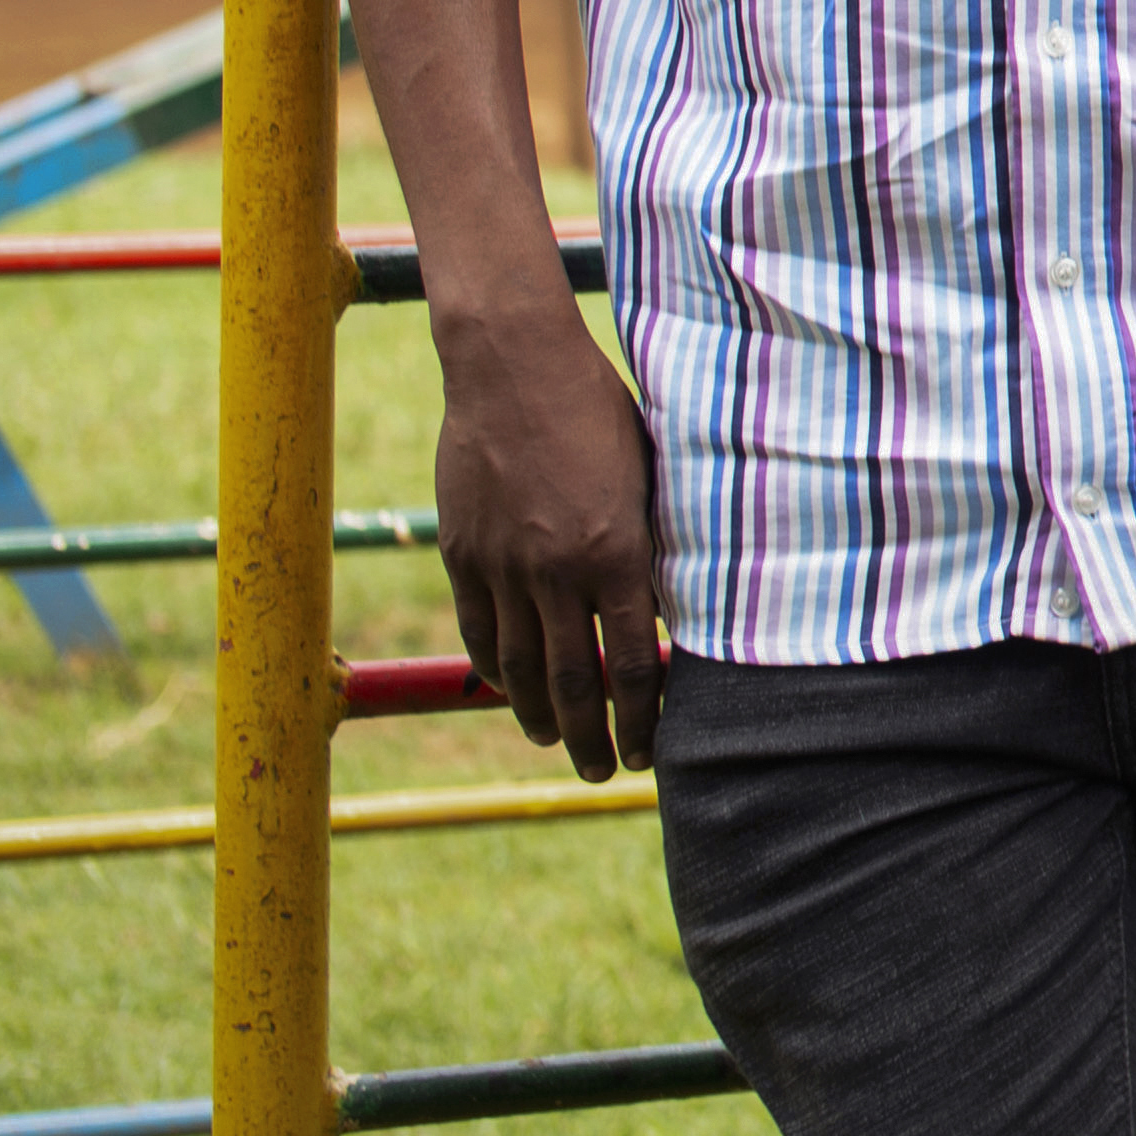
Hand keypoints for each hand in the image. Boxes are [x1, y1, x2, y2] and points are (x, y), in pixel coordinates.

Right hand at [431, 303, 664, 778]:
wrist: (514, 364)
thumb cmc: (602, 410)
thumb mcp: (651, 475)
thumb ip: (657, 546)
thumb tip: (672, 612)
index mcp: (618, 552)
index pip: (635, 663)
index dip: (642, 717)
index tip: (648, 751)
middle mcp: (558, 569)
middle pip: (572, 681)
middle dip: (592, 737)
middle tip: (603, 771)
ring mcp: (504, 564)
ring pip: (518, 666)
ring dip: (539, 715)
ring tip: (557, 740)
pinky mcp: (464, 552)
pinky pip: (479, 629)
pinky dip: (494, 669)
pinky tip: (510, 689)